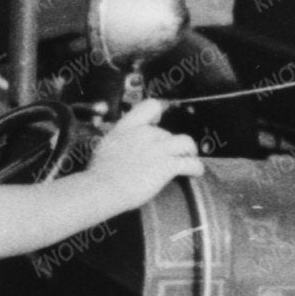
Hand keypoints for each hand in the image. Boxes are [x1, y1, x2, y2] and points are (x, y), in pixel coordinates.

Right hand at [83, 99, 201, 201]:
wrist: (102, 189)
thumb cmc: (98, 175)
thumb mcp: (105, 148)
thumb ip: (119, 142)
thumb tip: (123, 147)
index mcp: (127, 127)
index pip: (150, 106)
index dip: (159, 112)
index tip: (158, 121)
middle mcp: (144, 133)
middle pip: (167, 133)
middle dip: (169, 145)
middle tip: (168, 157)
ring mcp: (157, 149)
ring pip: (186, 142)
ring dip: (189, 151)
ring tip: (187, 159)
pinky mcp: (167, 165)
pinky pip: (191, 163)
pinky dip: (196, 168)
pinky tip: (195, 173)